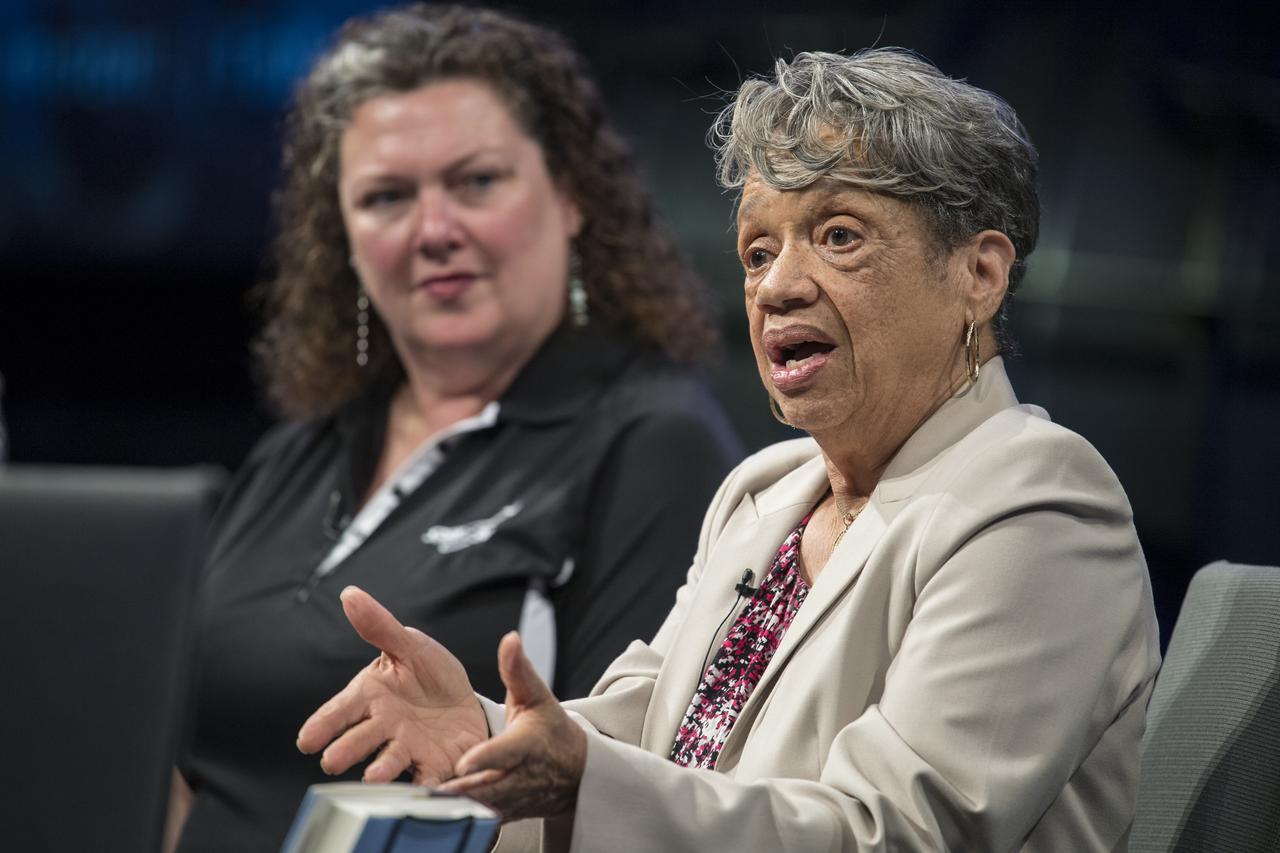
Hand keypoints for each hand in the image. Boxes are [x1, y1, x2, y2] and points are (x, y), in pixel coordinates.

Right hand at [296, 586, 488, 784]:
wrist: (467, 703)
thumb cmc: (428, 675)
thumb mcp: (410, 645)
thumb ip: (380, 626)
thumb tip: (350, 594)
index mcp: (371, 697)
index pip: (340, 711)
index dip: (322, 724)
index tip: (306, 739)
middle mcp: (383, 727)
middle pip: (359, 739)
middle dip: (345, 750)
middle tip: (331, 761)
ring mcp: (407, 748)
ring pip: (389, 760)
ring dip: (380, 770)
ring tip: (372, 777)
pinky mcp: (434, 764)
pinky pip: (428, 776)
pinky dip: (426, 784)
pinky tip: (426, 789)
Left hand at [437, 632, 586, 820]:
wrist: (573, 772)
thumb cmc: (550, 728)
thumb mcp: (537, 696)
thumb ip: (518, 670)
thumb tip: (510, 639)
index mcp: (528, 744)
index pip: (506, 752)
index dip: (486, 758)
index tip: (464, 762)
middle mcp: (519, 776)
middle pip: (487, 787)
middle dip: (459, 791)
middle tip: (427, 790)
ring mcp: (511, 800)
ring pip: (480, 807)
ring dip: (453, 807)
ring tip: (419, 802)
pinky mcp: (502, 814)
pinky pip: (478, 818)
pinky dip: (457, 816)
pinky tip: (428, 813)